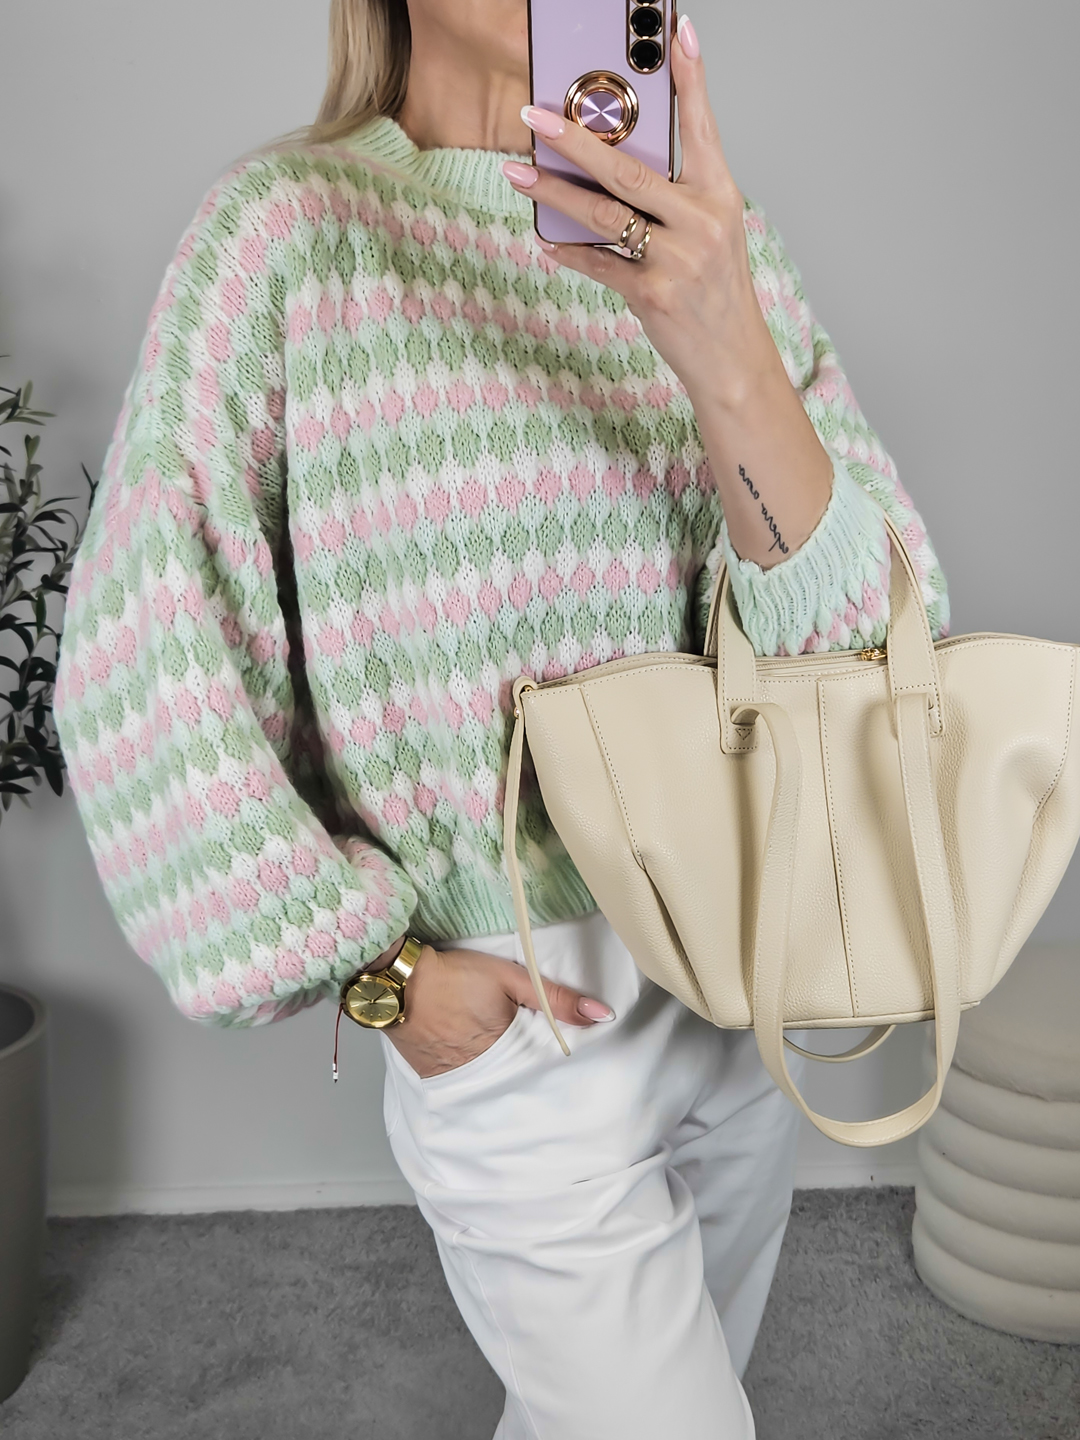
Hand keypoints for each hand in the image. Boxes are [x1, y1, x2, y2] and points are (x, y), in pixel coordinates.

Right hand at [376, 942, 614, 1078]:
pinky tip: (475, 1063)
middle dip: (527, 1072)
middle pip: (516, 1080)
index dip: (553, 1061)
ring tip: (506, 1061)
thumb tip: (603, 1015)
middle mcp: (482, 1074)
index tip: (563, 1058)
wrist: (395, 981)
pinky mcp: (432, 1077)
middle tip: (537, 1063)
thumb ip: (555, 998)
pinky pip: (462, 1083)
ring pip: (489, 1084)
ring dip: (499, 1075)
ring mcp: (455, 1078)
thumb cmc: (455, 975)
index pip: (544, 1067)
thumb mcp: (511, 977)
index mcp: (507, 1051)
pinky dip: (472, 1075)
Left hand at [503, 15, 779, 410]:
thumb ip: (673, 199)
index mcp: (719, 196)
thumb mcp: (711, 234)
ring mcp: (679, 258)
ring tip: (518, 174)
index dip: (691, 77)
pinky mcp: (655, 294)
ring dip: (553, 193)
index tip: (678, 30)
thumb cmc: (715, 292)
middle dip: (574, 140)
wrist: (732, 359)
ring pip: (603, 214)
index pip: (703, 125)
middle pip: (627, 169)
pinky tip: (546, 241)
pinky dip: (570, 252)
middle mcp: (702, 221)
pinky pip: (599, 263)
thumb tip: (609, 171)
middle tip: (534, 116)